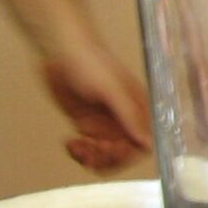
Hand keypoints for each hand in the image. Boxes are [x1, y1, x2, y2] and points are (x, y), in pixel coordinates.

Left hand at [40, 41, 152, 171]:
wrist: (60, 50)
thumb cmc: (91, 62)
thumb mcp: (112, 89)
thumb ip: (129, 115)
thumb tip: (147, 141)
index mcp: (136, 110)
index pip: (141, 145)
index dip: (127, 154)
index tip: (111, 150)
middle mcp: (122, 120)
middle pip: (122, 154)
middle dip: (106, 157)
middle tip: (91, 148)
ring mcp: (103, 123)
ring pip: (103, 155)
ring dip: (91, 158)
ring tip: (77, 147)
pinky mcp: (85, 123)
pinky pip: (87, 148)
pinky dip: (78, 152)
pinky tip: (70, 143)